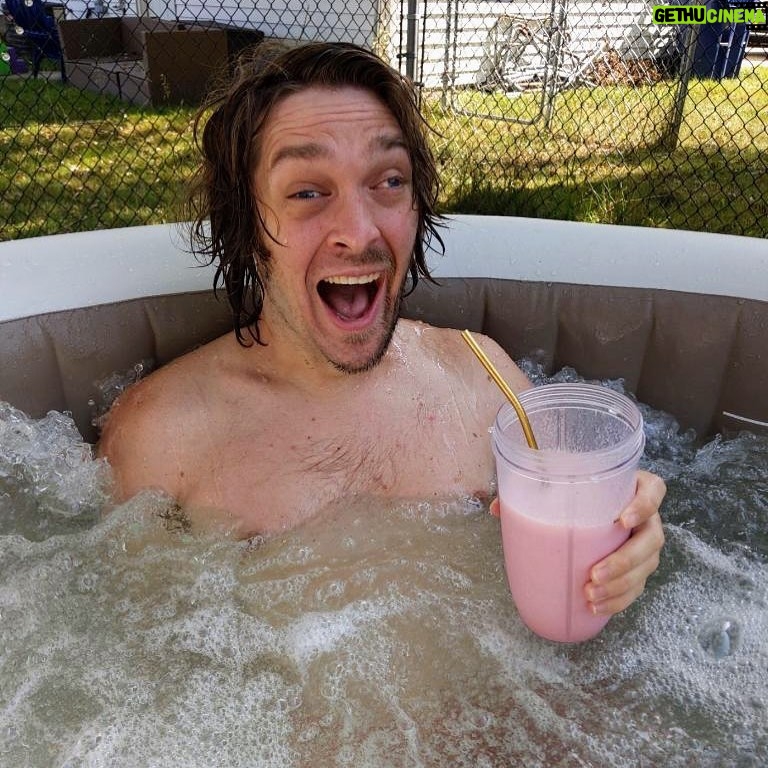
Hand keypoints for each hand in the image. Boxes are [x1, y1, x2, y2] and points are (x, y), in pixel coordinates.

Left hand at [489, 469, 665, 615]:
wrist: (588, 504)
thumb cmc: (576, 490)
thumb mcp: (559, 483)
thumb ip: (532, 490)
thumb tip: (497, 508)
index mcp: (633, 486)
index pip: (653, 490)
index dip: (644, 506)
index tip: (622, 521)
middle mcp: (646, 515)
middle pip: (651, 538)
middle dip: (625, 560)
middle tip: (595, 573)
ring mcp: (645, 542)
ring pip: (646, 567)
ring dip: (621, 585)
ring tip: (590, 595)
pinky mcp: (639, 566)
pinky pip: (637, 586)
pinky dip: (619, 599)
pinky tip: (597, 606)